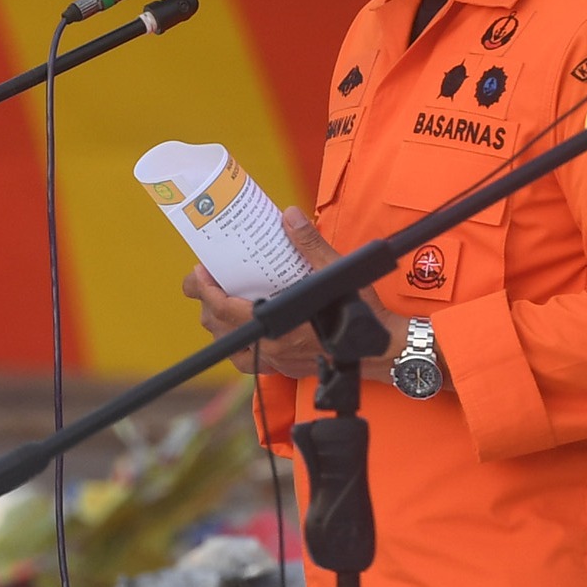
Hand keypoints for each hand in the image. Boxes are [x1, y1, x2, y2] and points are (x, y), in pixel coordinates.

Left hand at [181, 206, 374, 381]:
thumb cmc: (363, 314)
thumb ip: (309, 244)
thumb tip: (289, 217)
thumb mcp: (336, 272)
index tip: (201, 272)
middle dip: (208, 305)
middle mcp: (273, 348)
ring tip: (222, 306)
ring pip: (234, 352)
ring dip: (223, 330)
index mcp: (278, 325)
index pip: (224, 310)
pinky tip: (249, 331)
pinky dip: (243, 347)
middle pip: (220, 331)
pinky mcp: (289, 369)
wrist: (385, 349)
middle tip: (208, 282)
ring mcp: (280, 361)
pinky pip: (253, 363)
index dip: (206, 290)